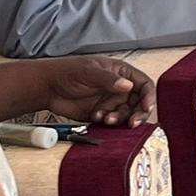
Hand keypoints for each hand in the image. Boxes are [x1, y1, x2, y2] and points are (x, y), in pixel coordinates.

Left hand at [37, 55, 156, 126]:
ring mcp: (110, 102)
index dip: (149, 96)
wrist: (47, 87)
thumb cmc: (67, 72)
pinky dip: (106, 123)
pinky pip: (111, 122)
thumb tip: (128, 86)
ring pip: (126, 114)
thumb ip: (108, 79)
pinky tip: (95, 117)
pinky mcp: (101, 114)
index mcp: (122, 73)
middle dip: (137, 114)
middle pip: (139, 103)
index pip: (144, 85)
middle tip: (132, 123)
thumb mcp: (89, 72)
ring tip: (105, 119)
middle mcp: (120, 88)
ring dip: (119, 119)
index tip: (146, 108)